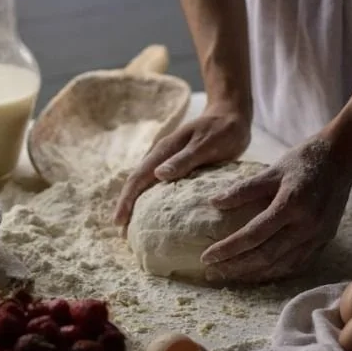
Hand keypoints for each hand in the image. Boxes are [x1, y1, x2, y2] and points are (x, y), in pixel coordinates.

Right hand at [113, 103, 250, 225]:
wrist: (231, 116)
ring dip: (137, 204)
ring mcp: (168, 161)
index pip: (138, 177)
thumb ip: (184, 159)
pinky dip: (153, 200)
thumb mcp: (206, 144)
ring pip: (146, 184)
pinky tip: (157, 215)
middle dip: (127, 206)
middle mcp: (161, 156)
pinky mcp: (178, 167)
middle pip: (137, 182)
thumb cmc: (222, 130)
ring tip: (134, 229)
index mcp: (164, 150)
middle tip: (122, 234)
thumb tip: (157, 174)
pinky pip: (160, 186)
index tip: (120, 222)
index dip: (127, 200)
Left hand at [201, 136, 351, 282]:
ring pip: (282, 265)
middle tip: (213, 271)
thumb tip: (214, 202)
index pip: (253, 235)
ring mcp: (318, 235)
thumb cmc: (303, 159)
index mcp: (291, 204)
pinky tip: (260, 273)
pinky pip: (298, 263)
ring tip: (230, 275)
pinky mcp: (325, 240)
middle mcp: (306, 225)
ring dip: (254, 274)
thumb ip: (243, 189)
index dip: (228, 248)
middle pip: (266, 256)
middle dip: (236, 267)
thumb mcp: (272, 170)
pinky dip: (277, 271)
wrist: (341, 157)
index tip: (206, 257)